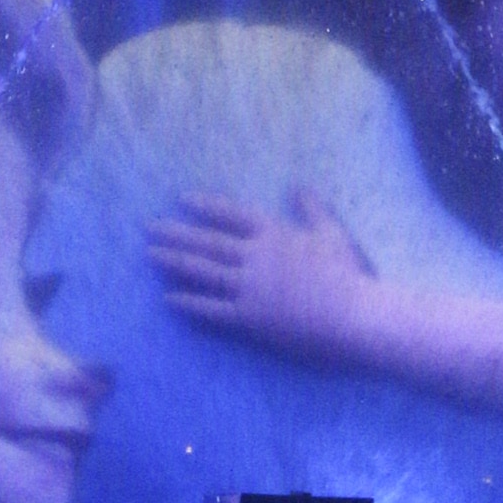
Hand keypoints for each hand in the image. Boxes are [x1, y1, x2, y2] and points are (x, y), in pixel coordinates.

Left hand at [147, 189, 377, 362]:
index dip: (206, 206)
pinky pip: (212, 310)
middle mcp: (255, 257)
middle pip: (208, 242)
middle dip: (177, 234)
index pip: (232, 215)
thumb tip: (299, 185)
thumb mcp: (330, 233)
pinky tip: (169, 299)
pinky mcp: (250, 318)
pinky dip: (189, 304)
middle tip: (149, 228)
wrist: (353, 314)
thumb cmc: (347, 274)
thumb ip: (311, 208)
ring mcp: (250, 287)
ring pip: (203, 272)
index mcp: (274, 234)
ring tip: (151, 256)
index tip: (183, 199)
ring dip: (175, 263)